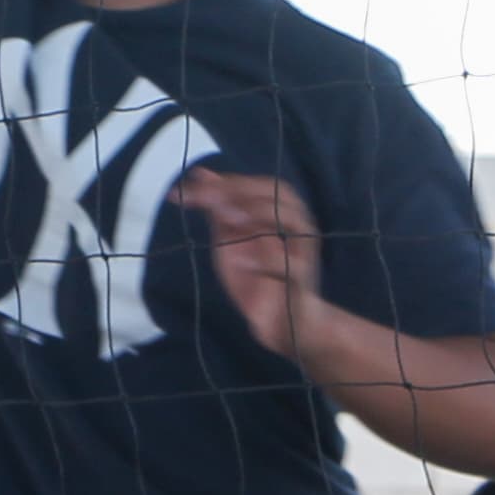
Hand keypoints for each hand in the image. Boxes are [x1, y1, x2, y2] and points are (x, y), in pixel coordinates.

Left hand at [173, 166, 325, 358]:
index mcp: (282, 213)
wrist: (279, 321)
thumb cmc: (257, 275)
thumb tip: (200, 174)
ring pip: (291, 222)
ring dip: (258, 214)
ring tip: (226, 216)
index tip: (192, 186)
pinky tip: (240, 260)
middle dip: (239, 192)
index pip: (260, 185)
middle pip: (277, 196)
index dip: (228, 182)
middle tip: (205, 197)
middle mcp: (297, 227)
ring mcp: (302, 254)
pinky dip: (266, 260)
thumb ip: (218, 207)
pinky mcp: (300, 283)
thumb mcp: (230, 238)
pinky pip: (290, 266)